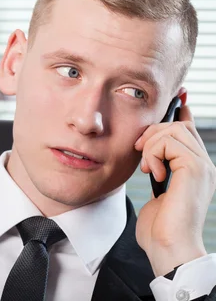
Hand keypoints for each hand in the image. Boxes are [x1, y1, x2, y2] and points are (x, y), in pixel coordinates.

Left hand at [134, 103, 214, 275]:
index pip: (189, 130)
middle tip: (140, 151)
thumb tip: (149, 157)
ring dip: (152, 144)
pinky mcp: (196, 168)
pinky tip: (154, 173)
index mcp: (194, 169)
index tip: (177, 96)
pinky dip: (155, 154)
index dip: (181, 111)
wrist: (168, 247)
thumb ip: (158, 171)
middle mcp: (203, 165)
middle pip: (180, 125)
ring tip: (147, 167)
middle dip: (154, 131)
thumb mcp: (156, 192)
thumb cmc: (159, 227)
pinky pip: (170, 142)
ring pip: (174, 129)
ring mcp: (202, 166)